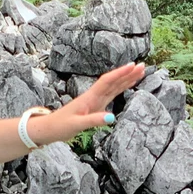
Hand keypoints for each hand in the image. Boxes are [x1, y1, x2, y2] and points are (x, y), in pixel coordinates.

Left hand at [30, 62, 146, 145]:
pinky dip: (120, 89)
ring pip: (114, 87)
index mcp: (90, 98)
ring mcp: (95, 100)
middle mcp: (93, 96)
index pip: (107, 82)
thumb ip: (94, 121)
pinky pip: (111, 94)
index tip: (132, 66)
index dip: (120, 74)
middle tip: (142, 66)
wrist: (50, 128)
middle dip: (127, 74)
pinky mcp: (95, 106)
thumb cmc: (61, 126)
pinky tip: (127, 85)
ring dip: (126, 79)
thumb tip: (112, 117)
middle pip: (113, 81)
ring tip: (139, 72)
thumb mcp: (77, 125)